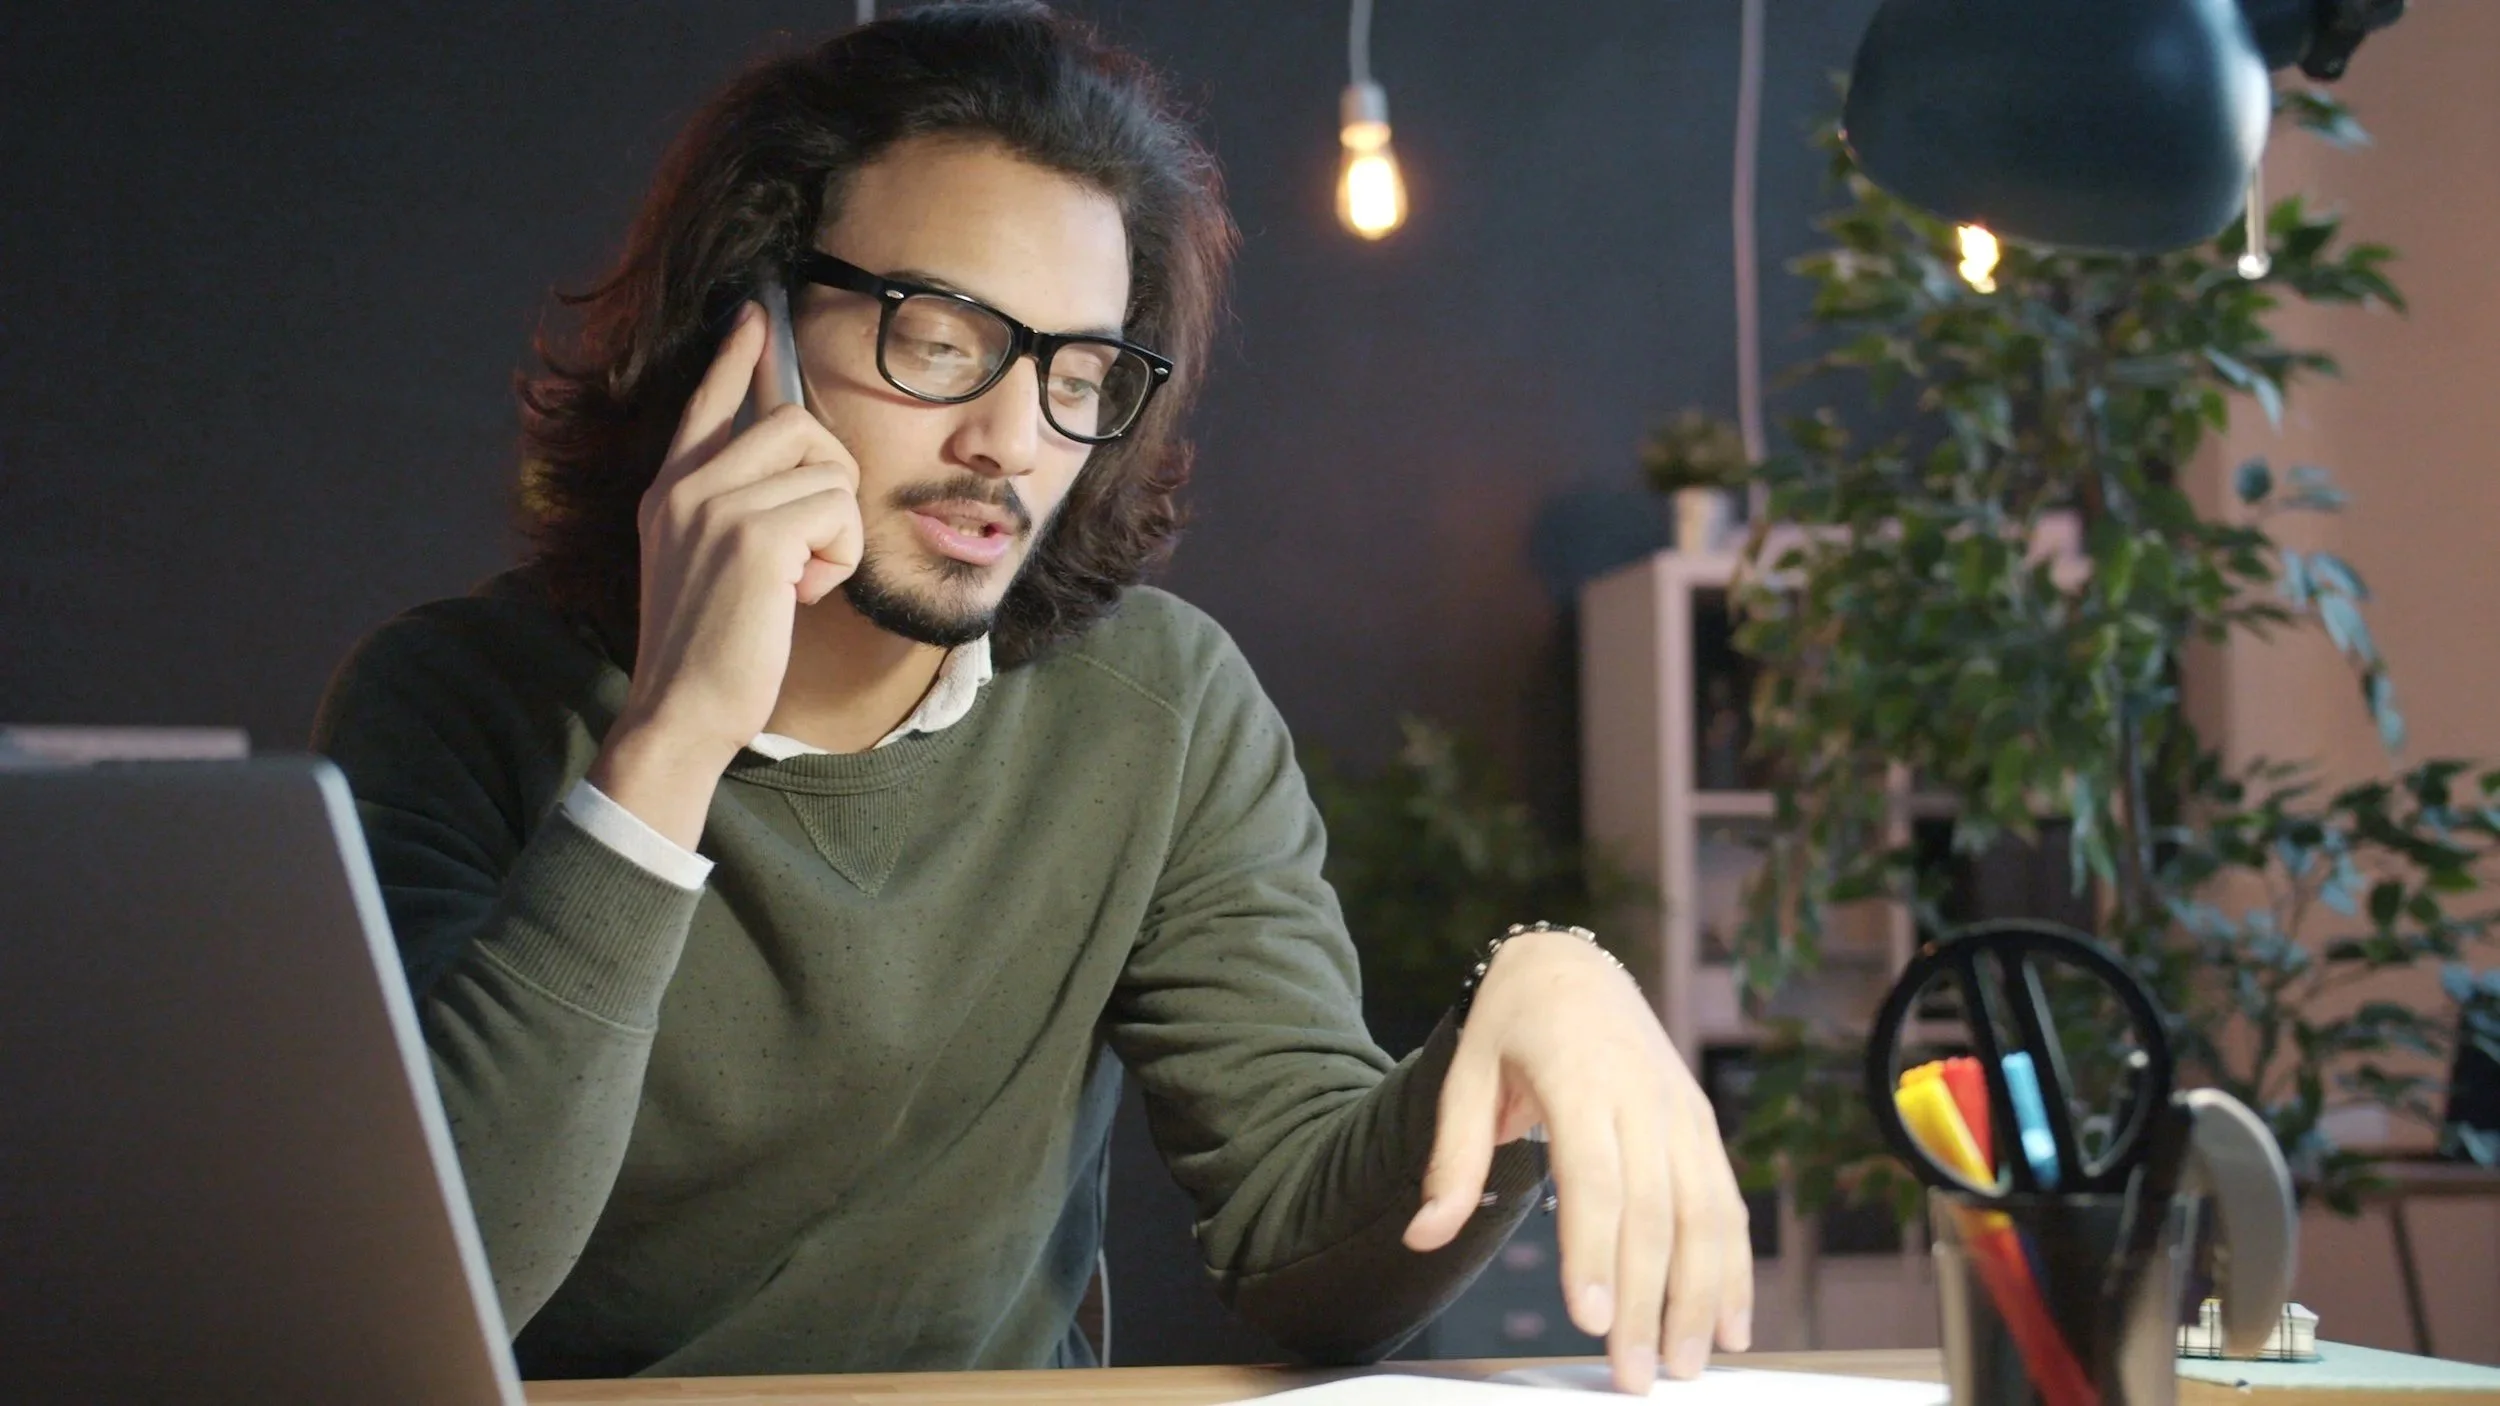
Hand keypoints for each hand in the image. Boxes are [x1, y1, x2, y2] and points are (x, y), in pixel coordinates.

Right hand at [587, 303, 863, 846]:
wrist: (680, 712)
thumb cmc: (709, 650)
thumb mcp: (707, 564)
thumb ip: (735, 510)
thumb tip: (799, 468)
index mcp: (670, 489)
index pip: (706, 403)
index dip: (736, 358)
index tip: (753, 315)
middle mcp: (685, 485)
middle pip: (795, 421)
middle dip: (831, 476)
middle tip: (813, 542)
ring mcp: (714, 504)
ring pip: (827, 467)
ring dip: (836, 529)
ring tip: (797, 578)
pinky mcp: (752, 534)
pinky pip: (838, 511)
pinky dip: (839, 558)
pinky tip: (801, 595)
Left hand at [1402, 930, 1752, 1395]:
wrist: (1573, 967)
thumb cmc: (1511, 1025)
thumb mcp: (1466, 1071)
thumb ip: (1451, 1156)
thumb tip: (1421, 1236)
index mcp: (1578, 1076)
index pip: (1593, 1175)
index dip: (1594, 1248)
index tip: (1590, 1318)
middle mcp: (1641, 1094)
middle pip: (1654, 1210)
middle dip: (1648, 1299)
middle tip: (1636, 1375)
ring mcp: (1680, 1110)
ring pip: (1705, 1213)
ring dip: (1702, 1296)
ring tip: (1685, 1366)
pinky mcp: (1702, 1125)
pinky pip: (1726, 1202)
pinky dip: (1734, 1266)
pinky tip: (1731, 1324)